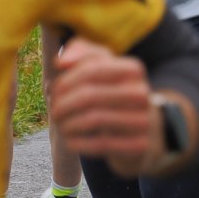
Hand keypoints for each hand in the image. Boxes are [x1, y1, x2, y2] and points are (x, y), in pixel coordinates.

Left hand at [50, 39, 157, 177]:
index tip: (54, 91)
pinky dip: (78, 142)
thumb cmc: (113, 92)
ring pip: (93, 119)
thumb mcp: (102, 66)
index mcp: (134, 69)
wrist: (144, 127)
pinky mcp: (138, 145)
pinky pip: (100, 144)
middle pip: (89, 95)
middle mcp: (142, 92)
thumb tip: (61, 61)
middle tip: (54, 112)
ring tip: (61, 125)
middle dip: (62, 104)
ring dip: (67, 124)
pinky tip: (71, 140)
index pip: (91, 69)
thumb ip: (81, 52)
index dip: (65, 81)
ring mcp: (143, 119)